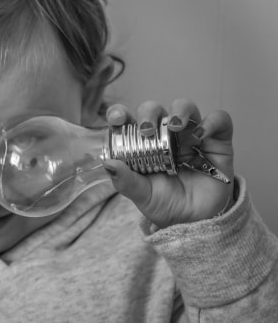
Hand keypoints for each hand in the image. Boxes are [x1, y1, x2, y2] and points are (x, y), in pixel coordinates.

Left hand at [104, 99, 234, 228]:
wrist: (197, 221)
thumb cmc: (166, 203)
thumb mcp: (141, 195)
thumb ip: (125, 180)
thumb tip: (107, 163)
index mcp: (141, 143)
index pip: (126, 119)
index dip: (119, 113)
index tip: (116, 119)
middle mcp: (164, 134)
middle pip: (154, 109)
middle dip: (148, 113)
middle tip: (146, 130)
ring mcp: (190, 134)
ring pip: (184, 106)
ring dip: (178, 111)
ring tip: (175, 126)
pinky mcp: (217, 140)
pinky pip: (219, 120)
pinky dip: (211, 122)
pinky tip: (201, 136)